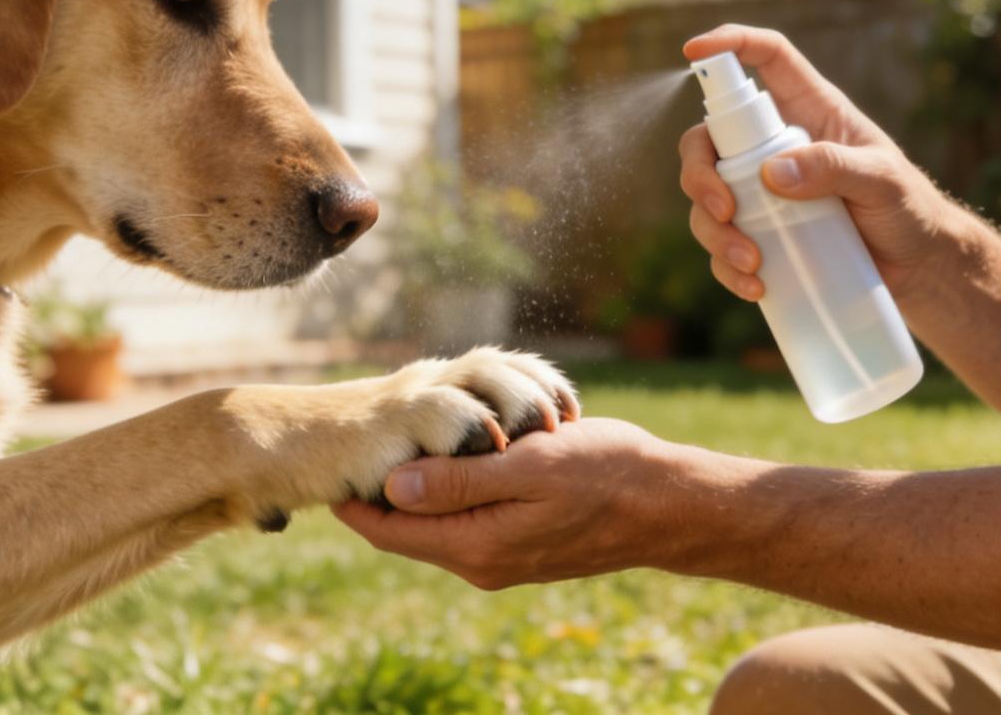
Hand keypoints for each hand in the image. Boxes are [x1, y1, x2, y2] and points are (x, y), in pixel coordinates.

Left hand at [331, 418, 678, 588]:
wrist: (667, 503)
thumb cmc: (606, 474)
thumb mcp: (529, 467)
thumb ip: (460, 481)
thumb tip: (394, 486)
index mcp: (477, 546)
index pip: (390, 531)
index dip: (355, 499)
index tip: (332, 461)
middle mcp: (483, 561)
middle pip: (407, 529)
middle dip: (381, 490)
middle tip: (357, 441)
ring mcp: (503, 556)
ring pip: (436, 522)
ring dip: (419, 485)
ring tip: (398, 439)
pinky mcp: (522, 543)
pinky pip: (467, 518)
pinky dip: (451, 488)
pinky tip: (453, 450)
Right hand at [679, 25, 957, 306]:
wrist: (919, 268)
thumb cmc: (910, 209)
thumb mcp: (882, 180)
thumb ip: (834, 166)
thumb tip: (771, 174)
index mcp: (809, 110)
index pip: (765, 59)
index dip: (729, 43)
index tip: (692, 50)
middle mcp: (776, 145)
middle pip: (708, 140)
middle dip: (699, 175)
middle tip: (723, 210)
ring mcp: (763, 192)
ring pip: (706, 198)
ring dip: (713, 232)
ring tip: (752, 263)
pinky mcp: (762, 235)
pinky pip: (721, 245)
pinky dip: (724, 266)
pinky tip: (754, 286)